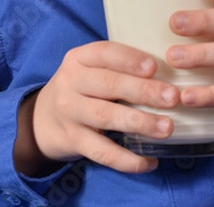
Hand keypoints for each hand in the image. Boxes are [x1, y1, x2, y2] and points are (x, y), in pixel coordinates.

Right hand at [15, 42, 179, 175]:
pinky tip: (149, 161)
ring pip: (106, 116)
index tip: (154, 67)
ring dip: (139, 122)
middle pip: (109, 84)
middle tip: (172, 97)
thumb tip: (166, 71)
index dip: (129, 59)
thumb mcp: (89, 67)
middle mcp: (71, 82)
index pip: (104, 52)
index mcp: (79, 57)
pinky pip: (101, 152)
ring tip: (167, 127)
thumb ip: (117, 66)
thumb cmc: (80, 86)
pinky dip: (126, 159)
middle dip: (143, 91)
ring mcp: (69, 112)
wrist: (42, 118)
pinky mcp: (72, 140)